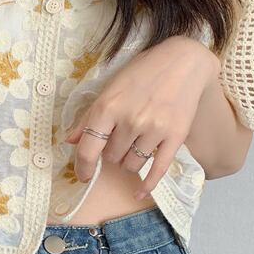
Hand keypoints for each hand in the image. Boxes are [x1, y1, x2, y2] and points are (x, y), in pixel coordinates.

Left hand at [64, 36, 220, 198]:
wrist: (183, 61)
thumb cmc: (143, 72)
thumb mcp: (110, 88)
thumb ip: (89, 117)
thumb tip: (70, 140)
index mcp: (108, 107)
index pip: (88, 149)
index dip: (82, 167)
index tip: (83, 175)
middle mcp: (130, 120)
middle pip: (111, 157)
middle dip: (111, 154)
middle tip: (119, 140)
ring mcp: (154, 129)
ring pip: (132, 164)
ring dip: (128, 162)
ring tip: (133, 147)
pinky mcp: (175, 136)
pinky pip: (158, 169)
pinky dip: (148, 184)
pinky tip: (140, 192)